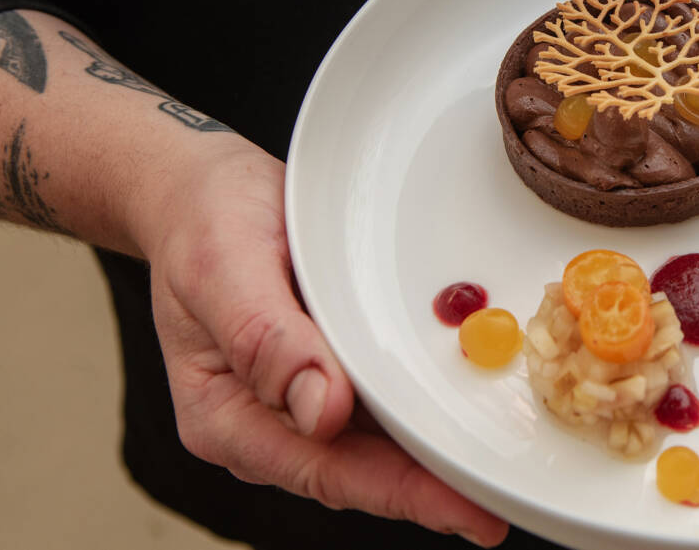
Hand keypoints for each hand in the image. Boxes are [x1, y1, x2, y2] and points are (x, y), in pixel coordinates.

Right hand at [136, 139, 508, 546]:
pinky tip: (461, 416)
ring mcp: (296, 402)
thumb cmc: (203, 223)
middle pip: (357, 472)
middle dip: (429, 489)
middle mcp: (262, 423)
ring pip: (374, 446)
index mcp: (224, 417)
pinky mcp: (327, 374)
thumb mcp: (224, 265)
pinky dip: (420, 411)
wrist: (199, 192)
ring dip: (431, 457)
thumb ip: (264, 339)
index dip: (398, 493)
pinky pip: (379, 405)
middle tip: (499, 502)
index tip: (461, 507)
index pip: (321, 470)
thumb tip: (319, 412)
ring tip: (494, 472)